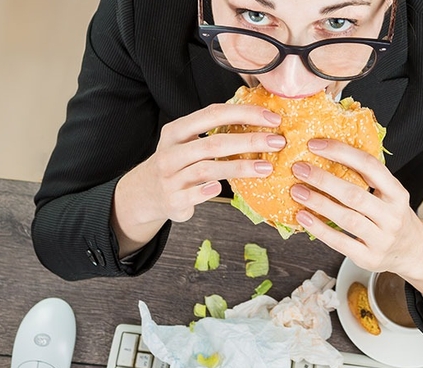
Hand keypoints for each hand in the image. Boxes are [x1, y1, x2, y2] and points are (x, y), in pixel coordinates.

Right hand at [113, 104, 284, 255]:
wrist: (145, 193)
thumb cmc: (177, 163)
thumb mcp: (187, 142)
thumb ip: (213, 131)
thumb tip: (259, 119)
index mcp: (176, 131)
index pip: (213, 114)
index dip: (244, 113)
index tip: (272, 118)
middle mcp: (171, 152)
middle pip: (214, 143)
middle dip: (249, 140)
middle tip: (278, 142)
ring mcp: (170, 177)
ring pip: (207, 169)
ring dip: (240, 167)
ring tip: (266, 168)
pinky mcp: (173, 200)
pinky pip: (194, 194)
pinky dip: (209, 190)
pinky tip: (224, 189)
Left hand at [290, 139, 422, 301]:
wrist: (412, 251)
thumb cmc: (392, 217)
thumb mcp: (390, 195)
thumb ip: (368, 178)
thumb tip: (328, 152)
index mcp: (397, 193)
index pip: (370, 166)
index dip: (341, 152)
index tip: (315, 145)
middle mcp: (392, 216)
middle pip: (355, 194)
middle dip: (324, 180)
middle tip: (299, 169)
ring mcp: (382, 239)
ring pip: (347, 218)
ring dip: (318, 203)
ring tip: (297, 191)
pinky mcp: (369, 258)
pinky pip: (340, 242)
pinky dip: (319, 229)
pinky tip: (303, 217)